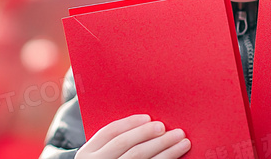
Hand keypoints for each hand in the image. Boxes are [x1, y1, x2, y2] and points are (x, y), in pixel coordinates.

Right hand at [76, 114, 190, 158]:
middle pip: (127, 145)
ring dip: (166, 149)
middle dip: (150, 134)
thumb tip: (148, 121)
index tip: (149, 117)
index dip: (130, 123)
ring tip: (183, 142)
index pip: (110, 132)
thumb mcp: (100, 155)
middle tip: (171, 128)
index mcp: (87, 154)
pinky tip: (175, 157)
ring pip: (140, 158)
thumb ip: (113, 143)